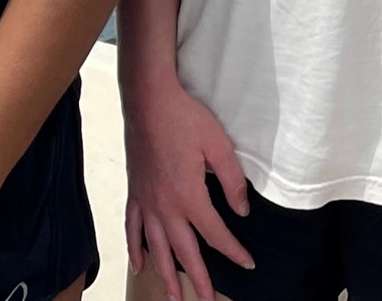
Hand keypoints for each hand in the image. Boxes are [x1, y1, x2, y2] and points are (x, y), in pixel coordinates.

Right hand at [122, 76, 251, 300]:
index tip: (248, 263)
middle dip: (197, 278)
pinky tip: (139, 264)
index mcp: (189, 197)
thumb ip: (233, 181)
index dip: (233, 251)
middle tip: (206, 299)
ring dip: (165, 274)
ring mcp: (147, 201)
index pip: (215, 234)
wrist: (149, 101)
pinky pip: (133, 228)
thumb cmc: (186, 119)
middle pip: (184, 251)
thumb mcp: (219, 146)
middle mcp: (165, 206)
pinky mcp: (135, 192)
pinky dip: (135, 249)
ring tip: (172, 297)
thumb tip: (242, 211)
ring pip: (156, 247)